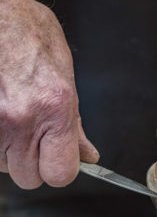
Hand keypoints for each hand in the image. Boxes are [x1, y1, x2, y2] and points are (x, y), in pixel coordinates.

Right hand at [0, 0, 98, 188]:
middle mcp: (21, 120)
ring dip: (12, 152)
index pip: (60, 174)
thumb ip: (75, 125)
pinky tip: (3, 117)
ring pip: (5, 167)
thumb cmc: (33, 38)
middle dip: (35, 163)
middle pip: (29, 178)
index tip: (60, 160)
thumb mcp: (67, 79)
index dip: (61, 170)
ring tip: (16, 119)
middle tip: (36, 138)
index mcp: (55, 108)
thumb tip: (87, 155)